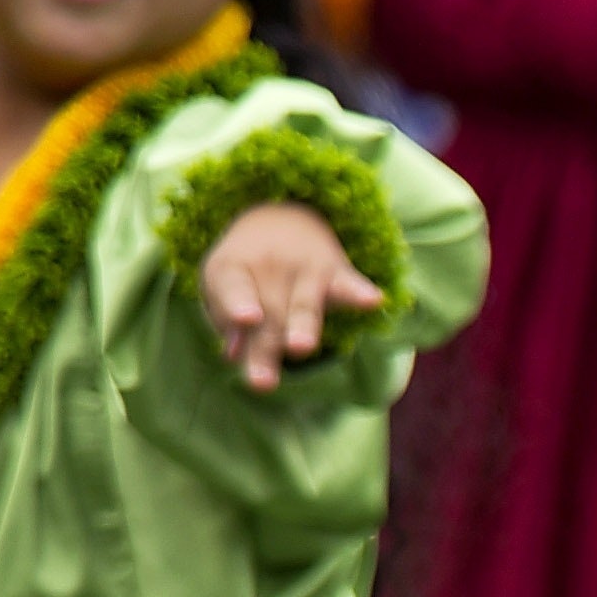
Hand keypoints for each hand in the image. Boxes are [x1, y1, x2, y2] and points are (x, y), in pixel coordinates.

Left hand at [201, 200, 384, 390]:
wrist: (282, 213)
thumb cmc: (246, 268)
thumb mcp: (221, 286)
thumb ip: (225, 321)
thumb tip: (234, 354)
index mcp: (232, 267)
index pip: (233, 288)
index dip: (237, 304)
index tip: (248, 319)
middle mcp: (268, 265)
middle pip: (268, 316)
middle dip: (266, 348)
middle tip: (261, 383)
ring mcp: (304, 269)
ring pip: (304, 306)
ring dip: (303, 327)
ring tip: (301, 348)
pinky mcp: (337, 273)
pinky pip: (349, 285)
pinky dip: (361, 293)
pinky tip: (374, 300)